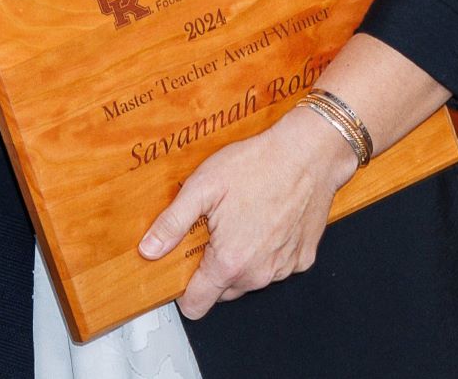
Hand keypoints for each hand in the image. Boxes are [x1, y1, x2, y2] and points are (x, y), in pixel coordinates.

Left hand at [137, 106, 358, 319]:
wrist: (308, 153)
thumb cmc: (258, 165)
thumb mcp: (201, 188)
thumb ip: (172, 223)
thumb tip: (149, 249)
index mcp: (230, 262)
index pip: (197, 304)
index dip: (183, 291)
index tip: (179, 271)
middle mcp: (260, 273)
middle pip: (222, 290)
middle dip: (212, 267)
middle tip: (211, 231)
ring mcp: (284, 268)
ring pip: (249, 278)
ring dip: (240, 259)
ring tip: (237, 220)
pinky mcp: (303, 258)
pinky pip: (275, 265)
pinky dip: (266, 250)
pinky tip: (263, 220)